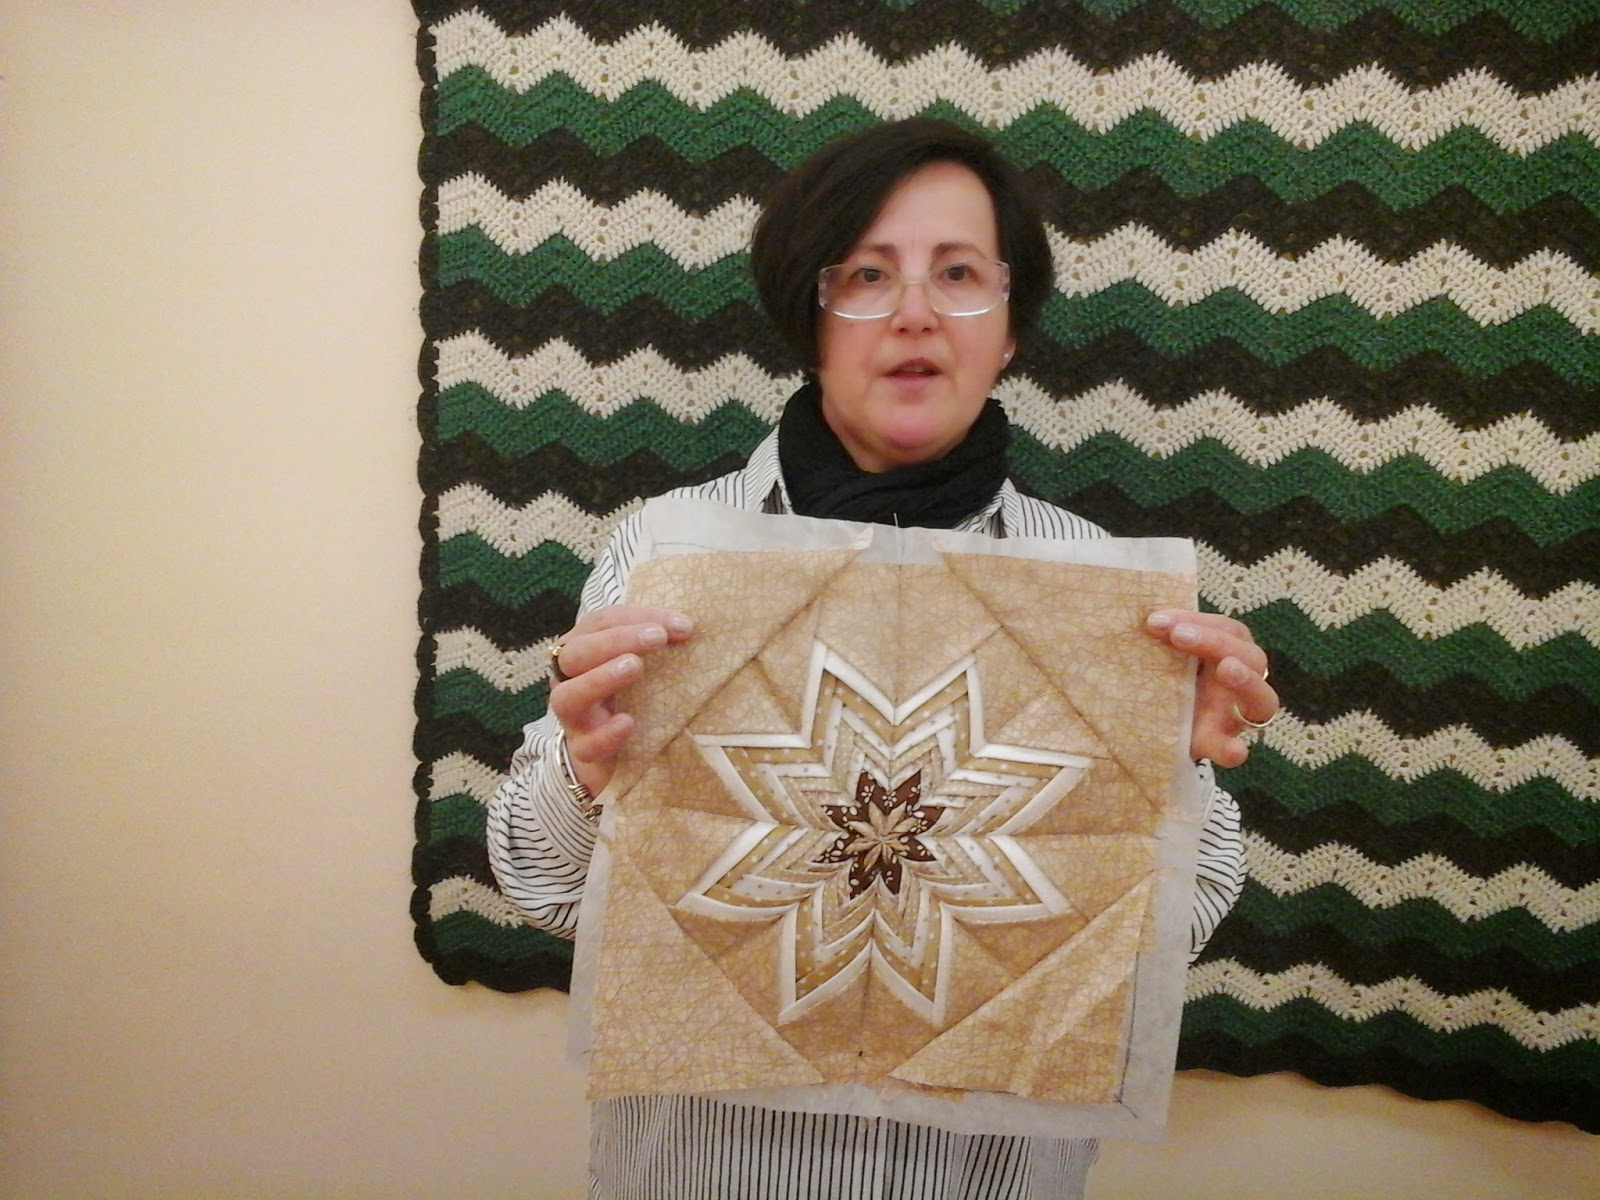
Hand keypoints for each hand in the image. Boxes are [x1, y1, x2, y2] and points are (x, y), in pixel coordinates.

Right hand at [548, 605, 693, 795]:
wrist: (612, 759)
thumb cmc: (629, 699)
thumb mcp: (640, 666)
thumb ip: (656, 645)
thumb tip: (687, 628)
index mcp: (584, 651)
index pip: (601, 623)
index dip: (637, 617)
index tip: (682, 624)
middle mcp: (570, 681)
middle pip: (576, 653)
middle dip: (616, 640)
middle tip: (657, 638)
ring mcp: (574, 718)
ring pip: (568, 697)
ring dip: (600, 678)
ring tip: (634, 667)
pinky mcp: (583, 751)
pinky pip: (586, 745)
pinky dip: (606, 734)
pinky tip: (628, 723)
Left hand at [1146, 609, 1277, 767]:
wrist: (1157, 726)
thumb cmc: (1168, 681)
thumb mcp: (1167, 657)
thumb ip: (1163, 639)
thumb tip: (1147, 620)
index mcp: (1230, 653)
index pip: (1229, 630)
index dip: (1200, 621)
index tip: (1157, 620)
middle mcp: (1242, 681)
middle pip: (1250, 656)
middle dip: (1215, 641)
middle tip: (1179, 636)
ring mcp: (1235, 715)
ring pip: (1262, 699)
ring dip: (1246, 680)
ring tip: (1227, 669)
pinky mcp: (1219, 744)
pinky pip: (1233, 750)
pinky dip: (1233, 750)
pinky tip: (1234, 750)